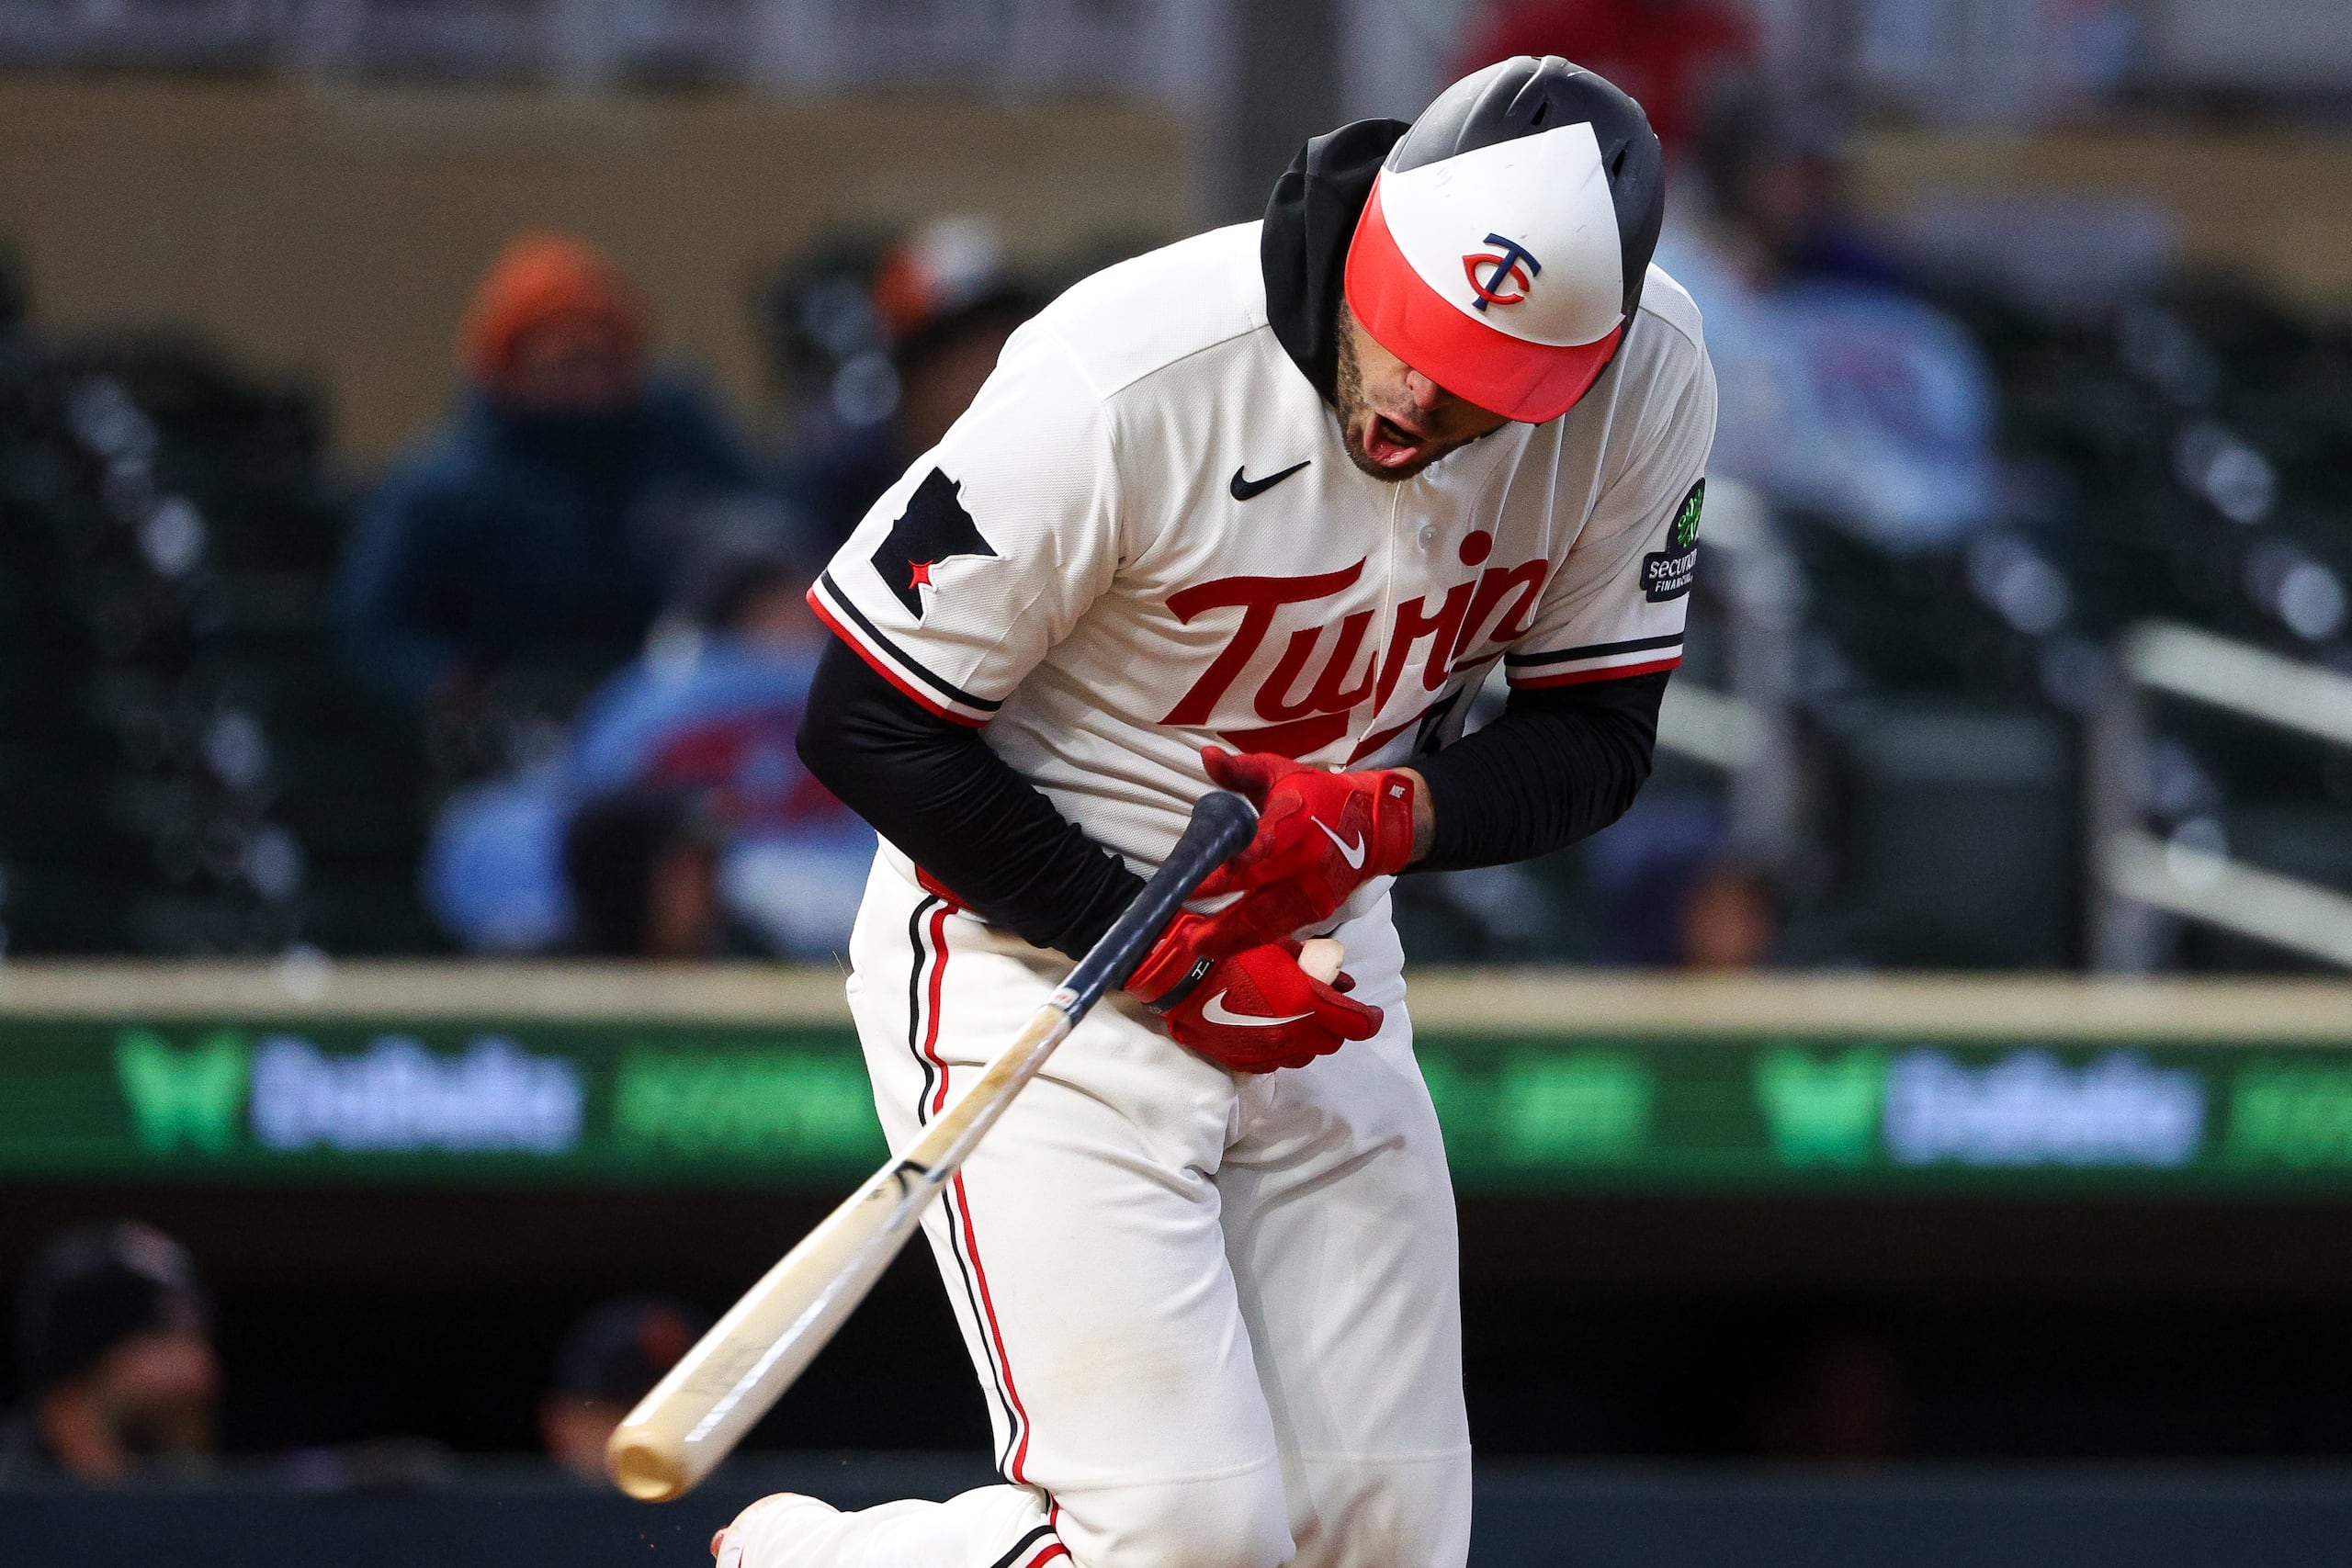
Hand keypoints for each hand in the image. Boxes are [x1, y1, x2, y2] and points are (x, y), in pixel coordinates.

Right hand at [1127, 925, 1380, 1071]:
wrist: (1182, 978)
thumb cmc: (1233, 953)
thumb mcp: (1280, 947)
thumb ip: (1316, 963)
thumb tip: (1341, 977)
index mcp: (1307, 1003)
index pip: (1358, 1024)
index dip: (1371, 1018)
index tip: (1371, 1012)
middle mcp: (1293, 1035)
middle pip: (1333, 1041)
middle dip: (1335, 1024)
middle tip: (1324, 1005)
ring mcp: (1269, 1053)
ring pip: (1307, 1055)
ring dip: (1309, 1038)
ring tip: (1295, 1016)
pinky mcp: (1247, 1063)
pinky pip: (1277, 1062)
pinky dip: (1282, 1047)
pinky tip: (1268, 1027)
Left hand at [1184, 748, 1417, 953]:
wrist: (1371, 825)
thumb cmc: (1317, 795)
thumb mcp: (1281, 773)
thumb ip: (1240, 771)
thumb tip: (1206, 757)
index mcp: (1297, 822)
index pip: (1269, 840)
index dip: (1247, 856)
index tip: (1217, 869)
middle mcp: (1306, 861)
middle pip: (1261, 890)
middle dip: (1224, 912)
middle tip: (1188, 929)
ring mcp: (1313, 890)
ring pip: (1269, 920)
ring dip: (1233, 937)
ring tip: (1200, 946)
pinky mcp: (1318, 909)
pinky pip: (1281, 929)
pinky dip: (1252, 940)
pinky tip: (1225, 947)